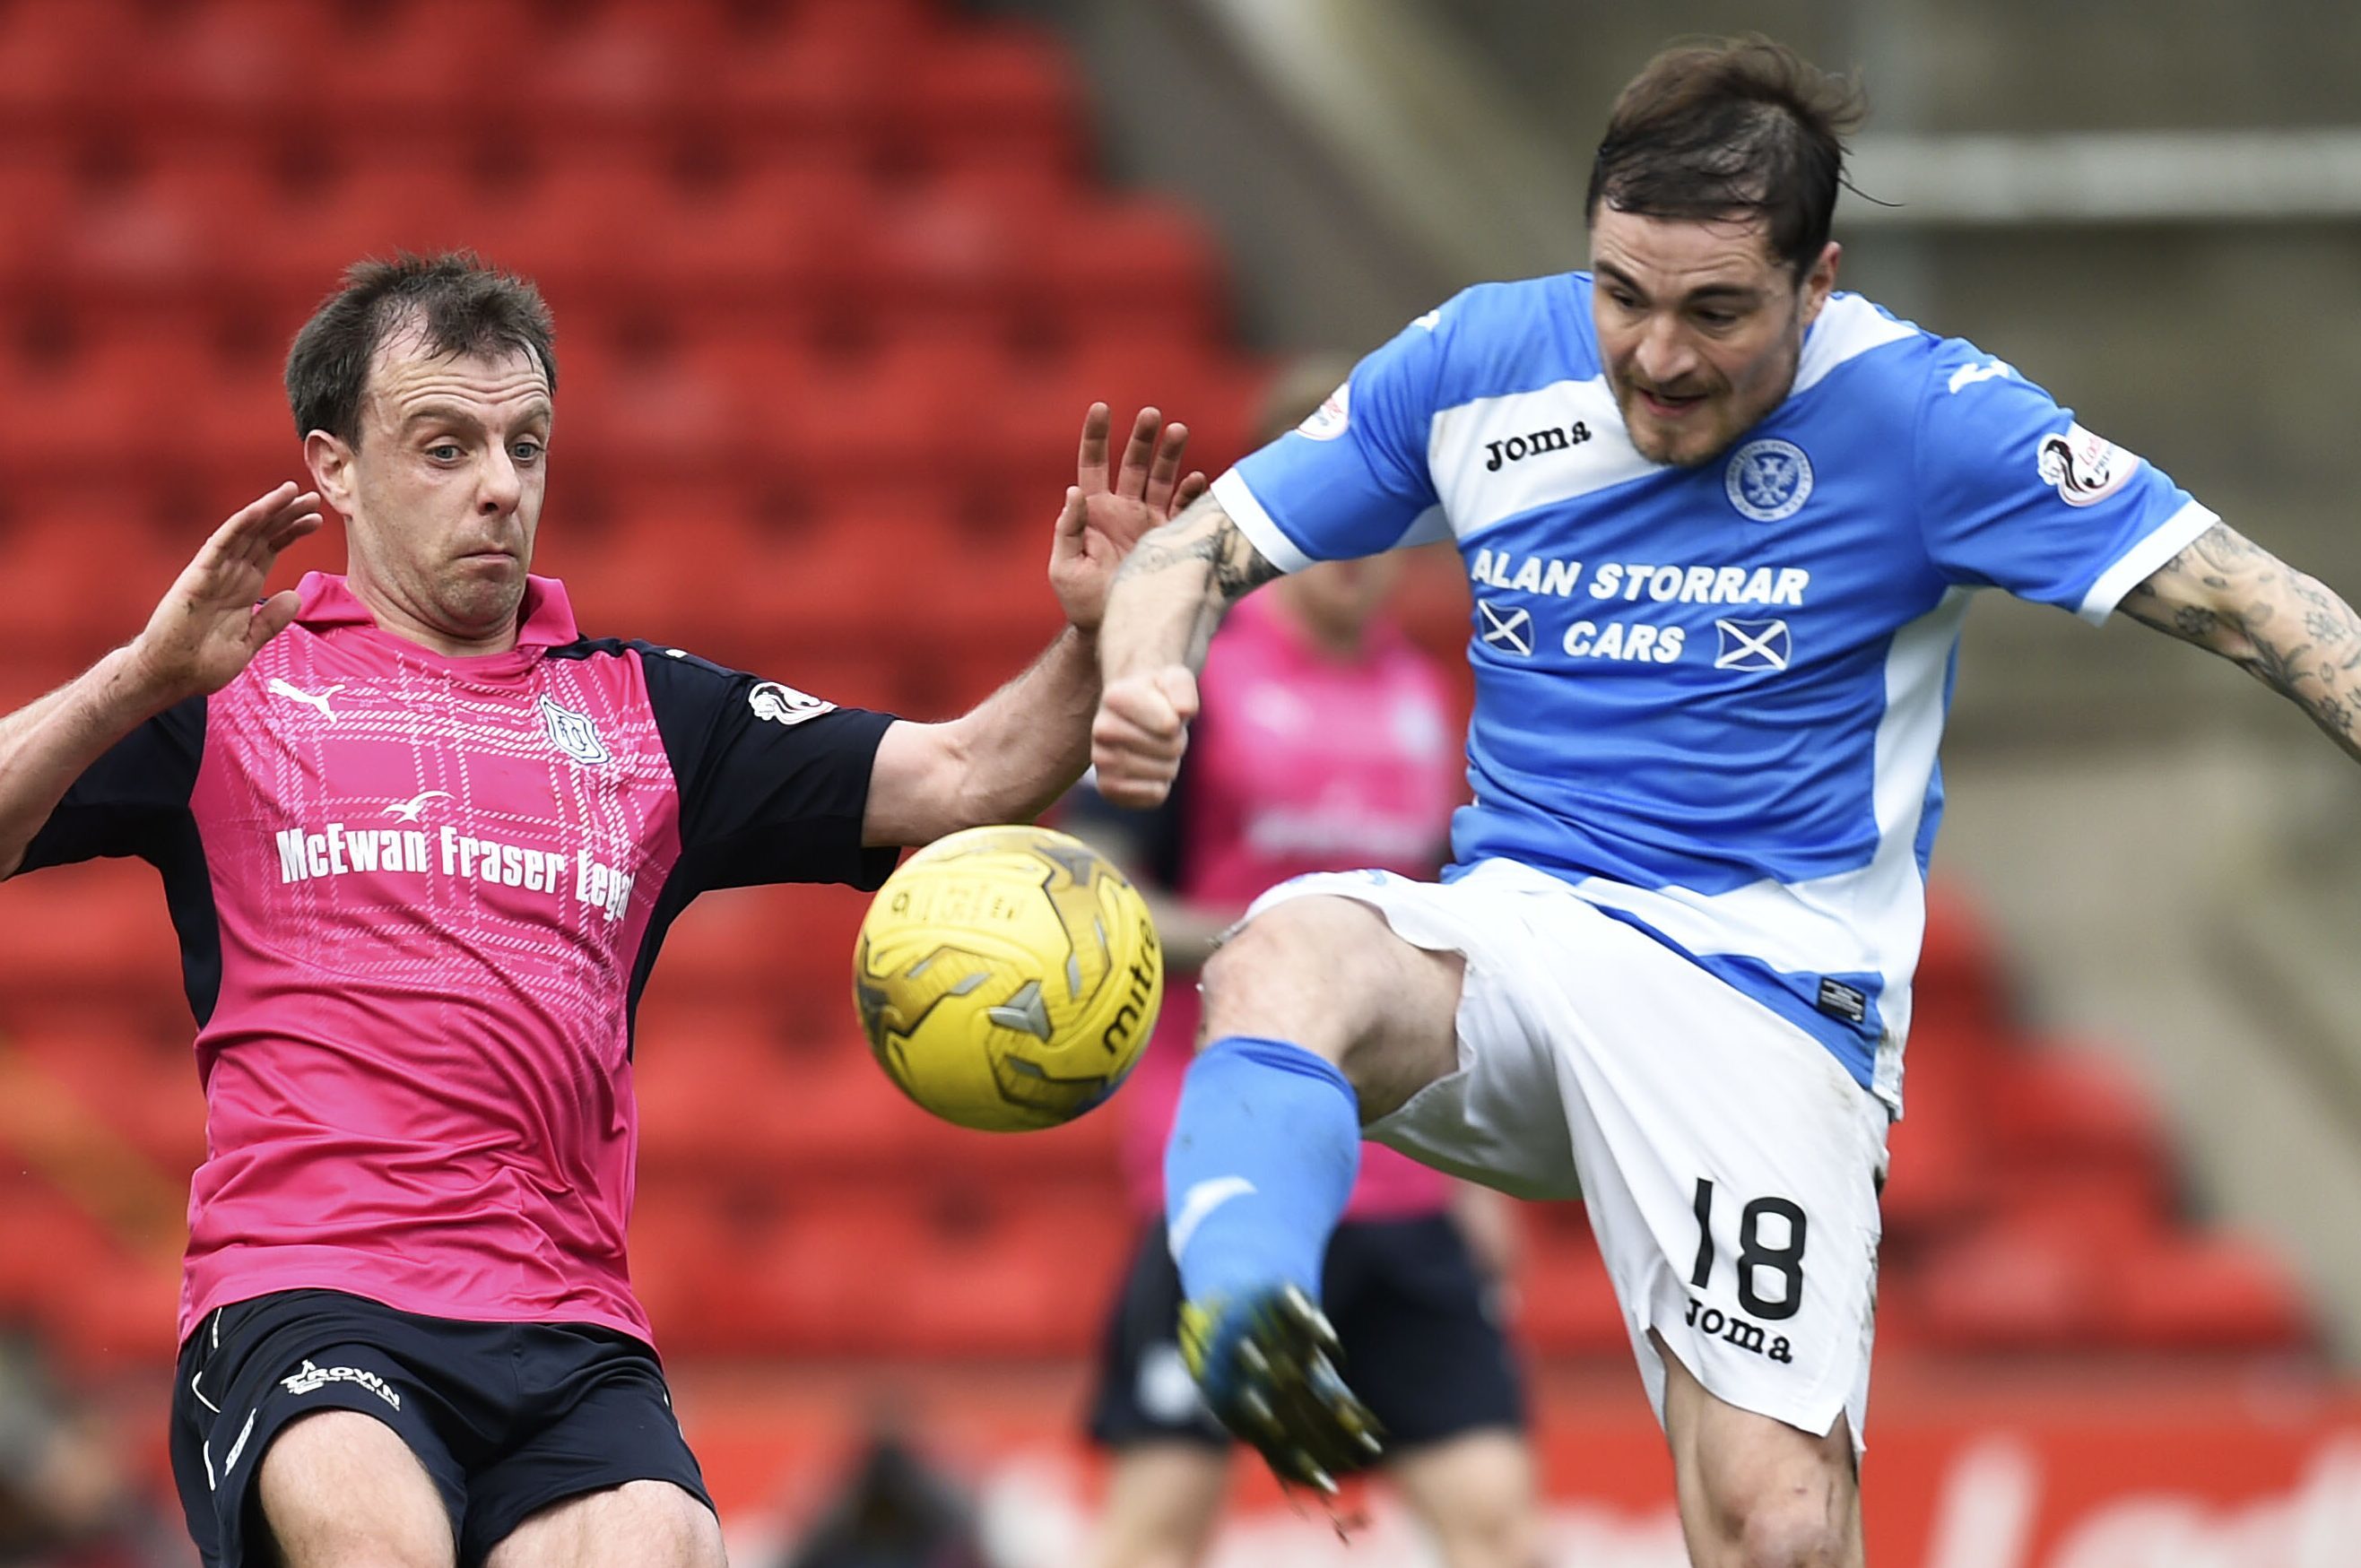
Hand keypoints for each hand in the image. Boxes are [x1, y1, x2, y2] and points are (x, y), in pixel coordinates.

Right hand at [126, 484, 322, 703]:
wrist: (170, 676)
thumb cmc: (202, 662)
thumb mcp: (249, 642)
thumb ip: (271, 620)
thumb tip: (295, 597)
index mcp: (243, 587)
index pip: (270, 550)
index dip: (291, 532)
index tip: (316, 519)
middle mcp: (230, 574)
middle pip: (262, 535)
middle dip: (286, 515)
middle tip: (313, 498)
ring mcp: (213, 572)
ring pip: (244, 533)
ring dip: (267, 511)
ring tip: (292, 492)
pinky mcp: (198, 576)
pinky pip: (221, 544)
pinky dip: (240, 526)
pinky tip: (259, 510)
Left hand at [1051, 403, 1207, 633]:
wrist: (1112, 626)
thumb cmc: (1081, 599)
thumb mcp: (1064, 566)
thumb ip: (1068, 529)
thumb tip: (1075, 492)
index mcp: (1094, 510)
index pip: (1094, 463)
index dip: (1097, 435)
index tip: (1101, 407)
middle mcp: (1124, 509)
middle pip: (1134, 463)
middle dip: (1143, 438)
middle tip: (1152, 414)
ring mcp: (1149, 521)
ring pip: (1162, 478)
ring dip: (1171, 455)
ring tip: (1179, 430)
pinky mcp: (1171, 538)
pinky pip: (1184, 509)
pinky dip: (1191, 493)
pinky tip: (1198, 479)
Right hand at [1090, 664, 1197, 807]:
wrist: (1134, 717)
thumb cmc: (1160, 696)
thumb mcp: (1176, 680)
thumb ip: (1182, 689)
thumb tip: (1183, 712)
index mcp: (1115, 697)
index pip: (1170, 725)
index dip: (1179, 720)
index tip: (1167, 710)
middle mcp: (1101, 729)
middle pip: (1172, 749)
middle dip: (1177, 741)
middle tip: (1163, 731)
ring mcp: (1101, 761)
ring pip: (1166, 774)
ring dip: (1169, 763)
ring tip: (1155, 748)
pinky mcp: (1108, 788)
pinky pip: (1155, 795)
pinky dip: (1160, 784)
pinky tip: (1147, 768)